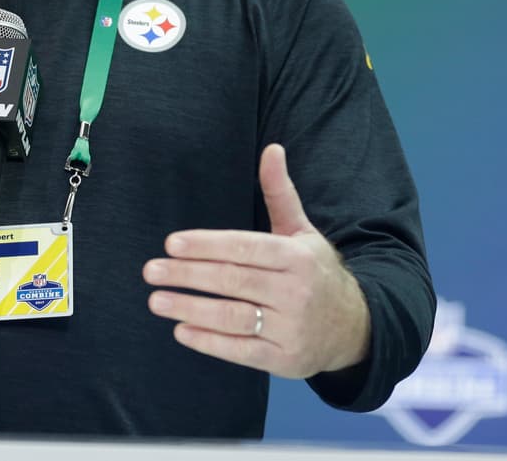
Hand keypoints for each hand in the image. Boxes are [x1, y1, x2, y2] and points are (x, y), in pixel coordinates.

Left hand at [142, 143, 368, 378]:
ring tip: (157, 300)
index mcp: (296, 256)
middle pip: (233, 280)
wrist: (355, 327)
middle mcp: (295, 291)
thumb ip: (280, 193)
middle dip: (188, 275)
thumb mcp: (302, 231)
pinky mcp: (285, 359)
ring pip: (234, 317)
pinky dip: (210, 342)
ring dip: (191, 309)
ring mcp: (291, 328)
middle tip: (151, 271)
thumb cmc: (315, 272)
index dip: (206, 245)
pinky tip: (182, 331)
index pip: (245, 247)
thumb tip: (272, 148)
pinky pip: (241, 351)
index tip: (171, 244)